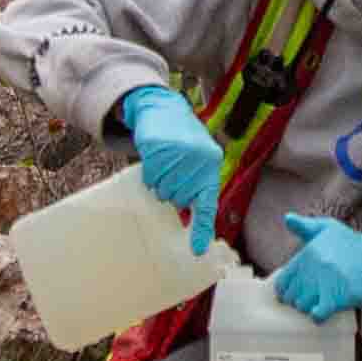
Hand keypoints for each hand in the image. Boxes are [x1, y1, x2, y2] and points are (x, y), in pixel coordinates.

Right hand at [117, 82, 223, 251]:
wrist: (165, 109)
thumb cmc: (183, 140)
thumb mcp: (199, 159)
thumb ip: (198, 184)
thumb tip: (192, 221)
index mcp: (212, 165)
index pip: (207, 204)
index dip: (201, 230)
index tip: (196, 252)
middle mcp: (199, 160)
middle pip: (178, 199)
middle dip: (172, 191)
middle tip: (172, 171)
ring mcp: (180, 154)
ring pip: (163, 191)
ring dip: (160, 182)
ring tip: (165, 163)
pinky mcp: (160, 148)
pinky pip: (150, 178)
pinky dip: (149, 173)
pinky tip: (155, 158)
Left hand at [268, 216, 361, 320]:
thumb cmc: (355, 245)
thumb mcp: (330, 229)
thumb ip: (306, 226)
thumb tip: (287, 218)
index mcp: (308, 252)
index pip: (283, 281)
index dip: (288, 289)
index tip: (298, 290)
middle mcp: (314, 266)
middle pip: (291, 296)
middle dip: (299, 300)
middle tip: (312, 298)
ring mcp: (325, 282)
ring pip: (302, 306)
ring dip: (309, 308)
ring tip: (320, 302)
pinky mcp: (338, 297)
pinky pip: (316, 315)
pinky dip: (318, 316)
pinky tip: (325, 311)